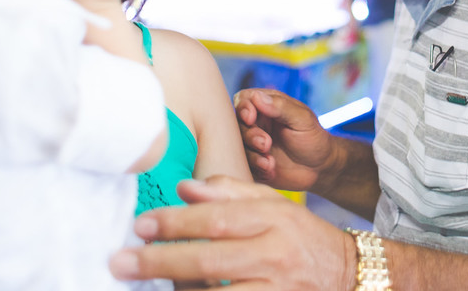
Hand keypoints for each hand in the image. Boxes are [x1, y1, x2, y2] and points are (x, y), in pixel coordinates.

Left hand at [109, 176, 355, 289]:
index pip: (217, 218)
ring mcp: (275, 288)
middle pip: (209, 258)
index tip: (140, 225)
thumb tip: (184, 187)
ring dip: (176, 290)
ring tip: (138, 287)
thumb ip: (230, 192)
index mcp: (272, 218)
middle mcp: (274, 253)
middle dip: (160, 260)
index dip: (177, 221)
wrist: (348, 275)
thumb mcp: (275, 204)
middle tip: (120, 261)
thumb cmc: (301, 235)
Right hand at [234, 88, 333, 192]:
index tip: (251, 118)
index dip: (243, 108)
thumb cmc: (313, 138)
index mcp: (267, 107)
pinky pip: (244, 165)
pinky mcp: (253, 164)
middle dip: (249, 135)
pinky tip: (270, 170)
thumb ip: (281, 107)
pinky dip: (256, 168)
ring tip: (270, 162)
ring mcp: (253, 144)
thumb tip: (257, 97)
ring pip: (238, 146)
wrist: (320, 168)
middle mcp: (257, 124)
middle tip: (266, 143)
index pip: (244, 100)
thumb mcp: (302, 119)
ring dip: (252, 155)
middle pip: (237, 124)